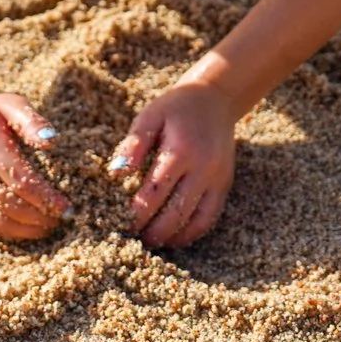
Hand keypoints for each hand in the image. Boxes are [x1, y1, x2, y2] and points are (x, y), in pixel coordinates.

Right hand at [0, 90, 73, 240]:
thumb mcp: (12, 104)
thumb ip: (32, 122)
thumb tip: (52, 141)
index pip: (22, 181)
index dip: (46, 198)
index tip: (66, 208)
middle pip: (10, 205)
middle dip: (38, 217)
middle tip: (61, 220)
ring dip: (24, 229)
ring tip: (46, 227)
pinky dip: (6, 228)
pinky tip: (25, 228)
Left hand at [109, 81, 238, 246]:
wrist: (216, 98)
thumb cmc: (175, 108)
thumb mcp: (150, 116)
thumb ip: (133, 145)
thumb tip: (116, 173)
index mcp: (181, 150)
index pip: (155, 192)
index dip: (138, 213)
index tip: (121, 223)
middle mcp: (204, 167)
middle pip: (176, 212)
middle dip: (154, 230)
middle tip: (134, 240)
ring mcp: (218, 178)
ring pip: (197, 220)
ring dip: (174, 236)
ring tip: (153, 242)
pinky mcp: (224, 184)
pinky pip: (210, 217)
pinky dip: (193, 231)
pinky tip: (175, 235)